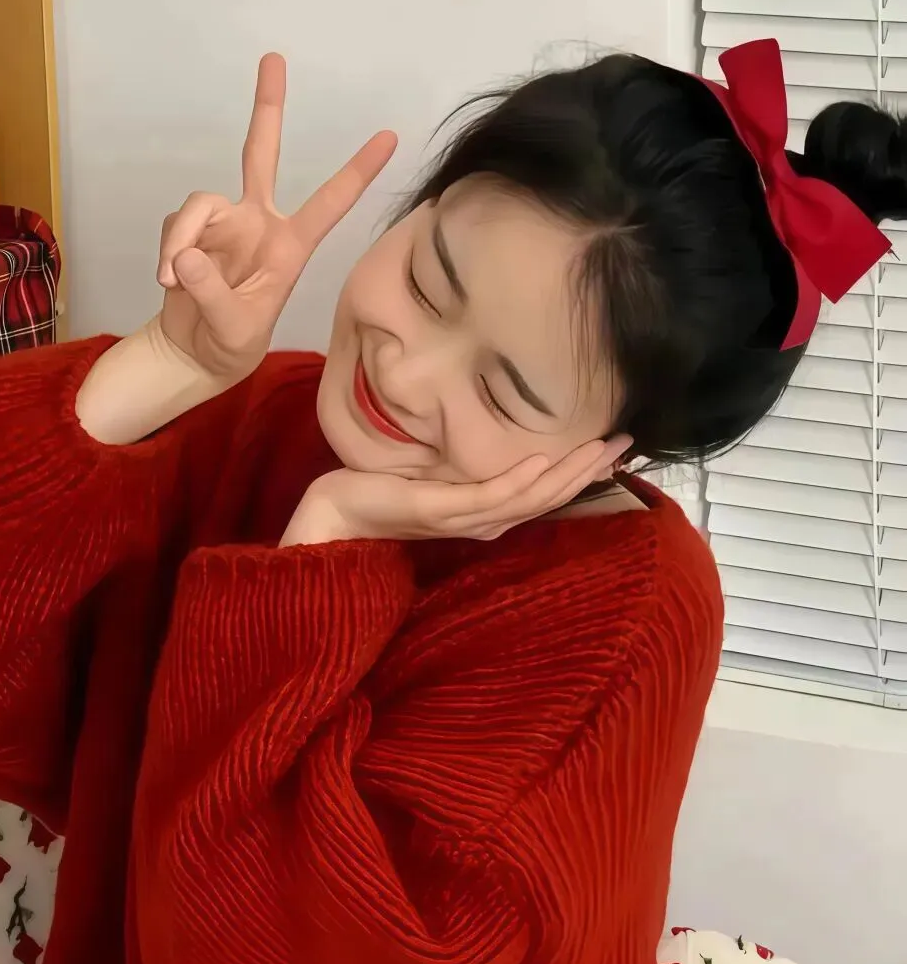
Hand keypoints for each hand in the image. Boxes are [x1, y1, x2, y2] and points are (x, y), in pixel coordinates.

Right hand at [156, 53, 396, 384]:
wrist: (195, 353)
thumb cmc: (231, 344)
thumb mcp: (233, 329)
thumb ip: (212, 294)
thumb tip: (186, 255)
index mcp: (290, 247)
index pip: (329, 204)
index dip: (357, 172)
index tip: (390, 137)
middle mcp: (259, 223)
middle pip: (260, 153)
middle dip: (267, 107)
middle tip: (275, 58)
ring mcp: (223, 224)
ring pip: (199, 201)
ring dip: (181, 238)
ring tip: (172, 279)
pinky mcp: (190, 230)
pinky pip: (174, 225)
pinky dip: (167, 251)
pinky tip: (169, 281)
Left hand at [281, 436, 634, 545]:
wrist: (336, 513)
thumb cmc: (381, 493)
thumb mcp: (433, 476)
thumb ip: (465, 470)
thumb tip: (494, 443)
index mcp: (484, 514)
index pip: (545, 493)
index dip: (581, 472)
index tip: (614, 447)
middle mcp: (482, 521)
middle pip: (549, 496)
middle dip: (589, 469)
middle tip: (627, 441)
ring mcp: (463, 518)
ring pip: (529, 496)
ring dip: (568, 472)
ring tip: (602, 447)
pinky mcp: (439, 509)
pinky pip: (487, 496)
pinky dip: (517, 481)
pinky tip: (540, 461)